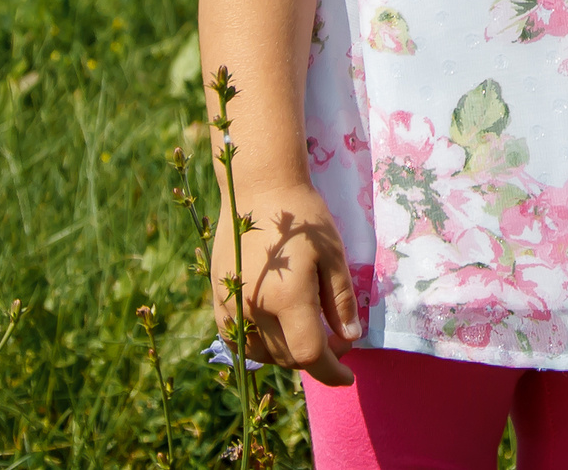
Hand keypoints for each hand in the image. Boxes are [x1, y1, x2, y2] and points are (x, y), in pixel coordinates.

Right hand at [211, 180, 362, 385]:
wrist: (258, 190)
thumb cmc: (303, 219)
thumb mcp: (333, 256)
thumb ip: (340, 301)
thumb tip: (349, 339)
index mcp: (287, 300)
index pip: (310, 356)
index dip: (332, 372)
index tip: (348, 376)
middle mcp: (254, 311)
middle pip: (288, 357)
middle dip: (316, 358)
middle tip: (338, 339)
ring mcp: (231, 308)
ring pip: (264, 354)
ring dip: (290, 354)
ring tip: (310, 331)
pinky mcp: (218, 302)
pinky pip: (240, 342)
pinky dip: (262, 346)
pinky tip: (279, 330)